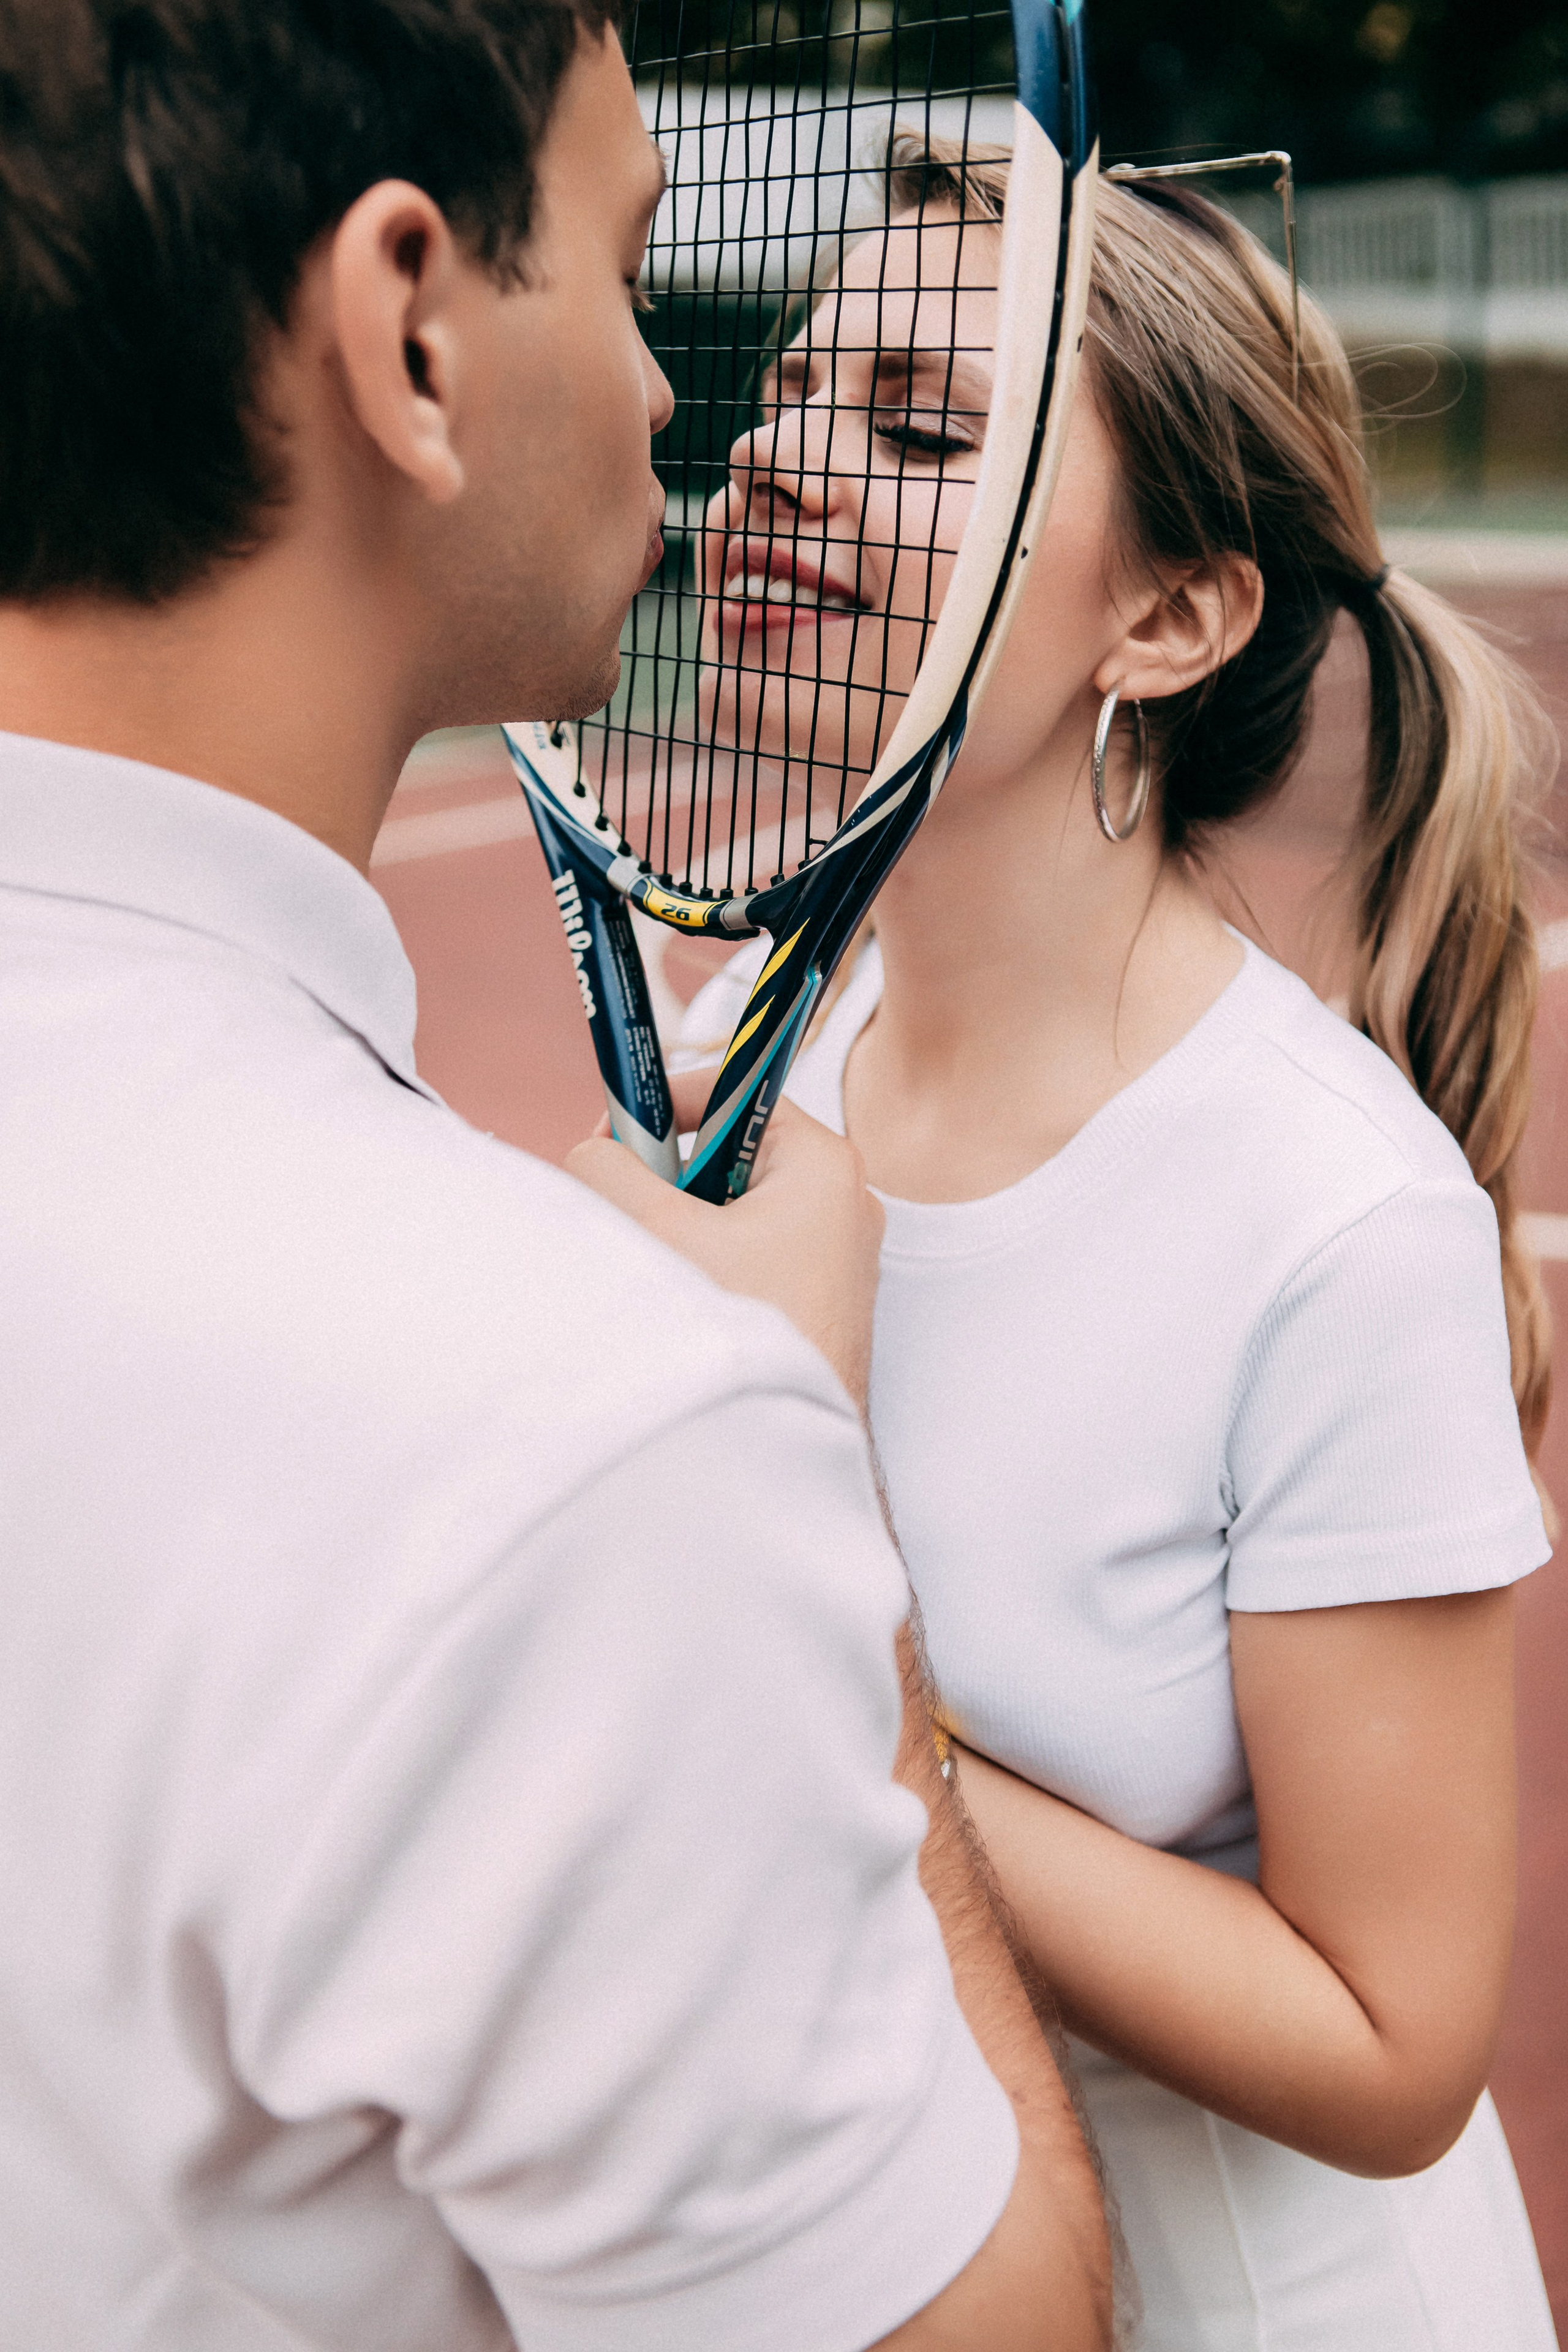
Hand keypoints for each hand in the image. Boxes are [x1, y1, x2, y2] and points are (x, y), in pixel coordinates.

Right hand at [566, 1073, 884, 1405]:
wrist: (781, 1459)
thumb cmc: (738, 1334)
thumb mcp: (656, 1232)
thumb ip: (610, 1168)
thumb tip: (594, 1152)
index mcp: (823, 1165)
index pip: (732, 1090)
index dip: (664, 1105)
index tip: (613, 1138)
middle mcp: (843, 1203)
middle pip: (728, 1154)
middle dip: (667, 1182)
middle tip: (635, 1221)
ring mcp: (836, 1259)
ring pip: (732, 1212)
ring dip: (682, 1233)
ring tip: (666, 1278)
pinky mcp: (819, 1305)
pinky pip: (750, 1258)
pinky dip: (707, 1271)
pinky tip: (689, 1311)